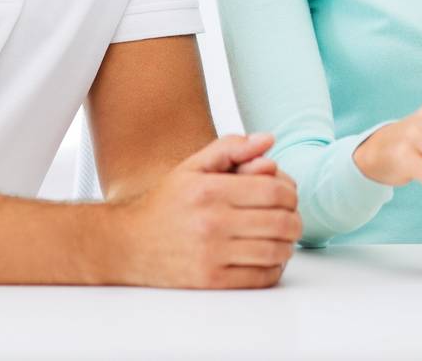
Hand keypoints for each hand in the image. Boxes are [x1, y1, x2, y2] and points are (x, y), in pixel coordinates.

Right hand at [113, 133, 300, 288]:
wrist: (127, 244)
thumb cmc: (166, 203)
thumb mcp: (193, 166)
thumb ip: (231, 148)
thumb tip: (269, 139)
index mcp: (210, 190)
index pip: (275, 191)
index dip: (291, 193)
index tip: (286, 197)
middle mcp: (212, 223)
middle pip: (282, 222)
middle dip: (294, 220)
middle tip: (290, 218)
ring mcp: (211, 255)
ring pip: (276, 251)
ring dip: (287, 245)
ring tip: (280, 238)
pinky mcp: (210, 282)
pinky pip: (261, 277)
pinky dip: (274, 269)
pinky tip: (267, 258)